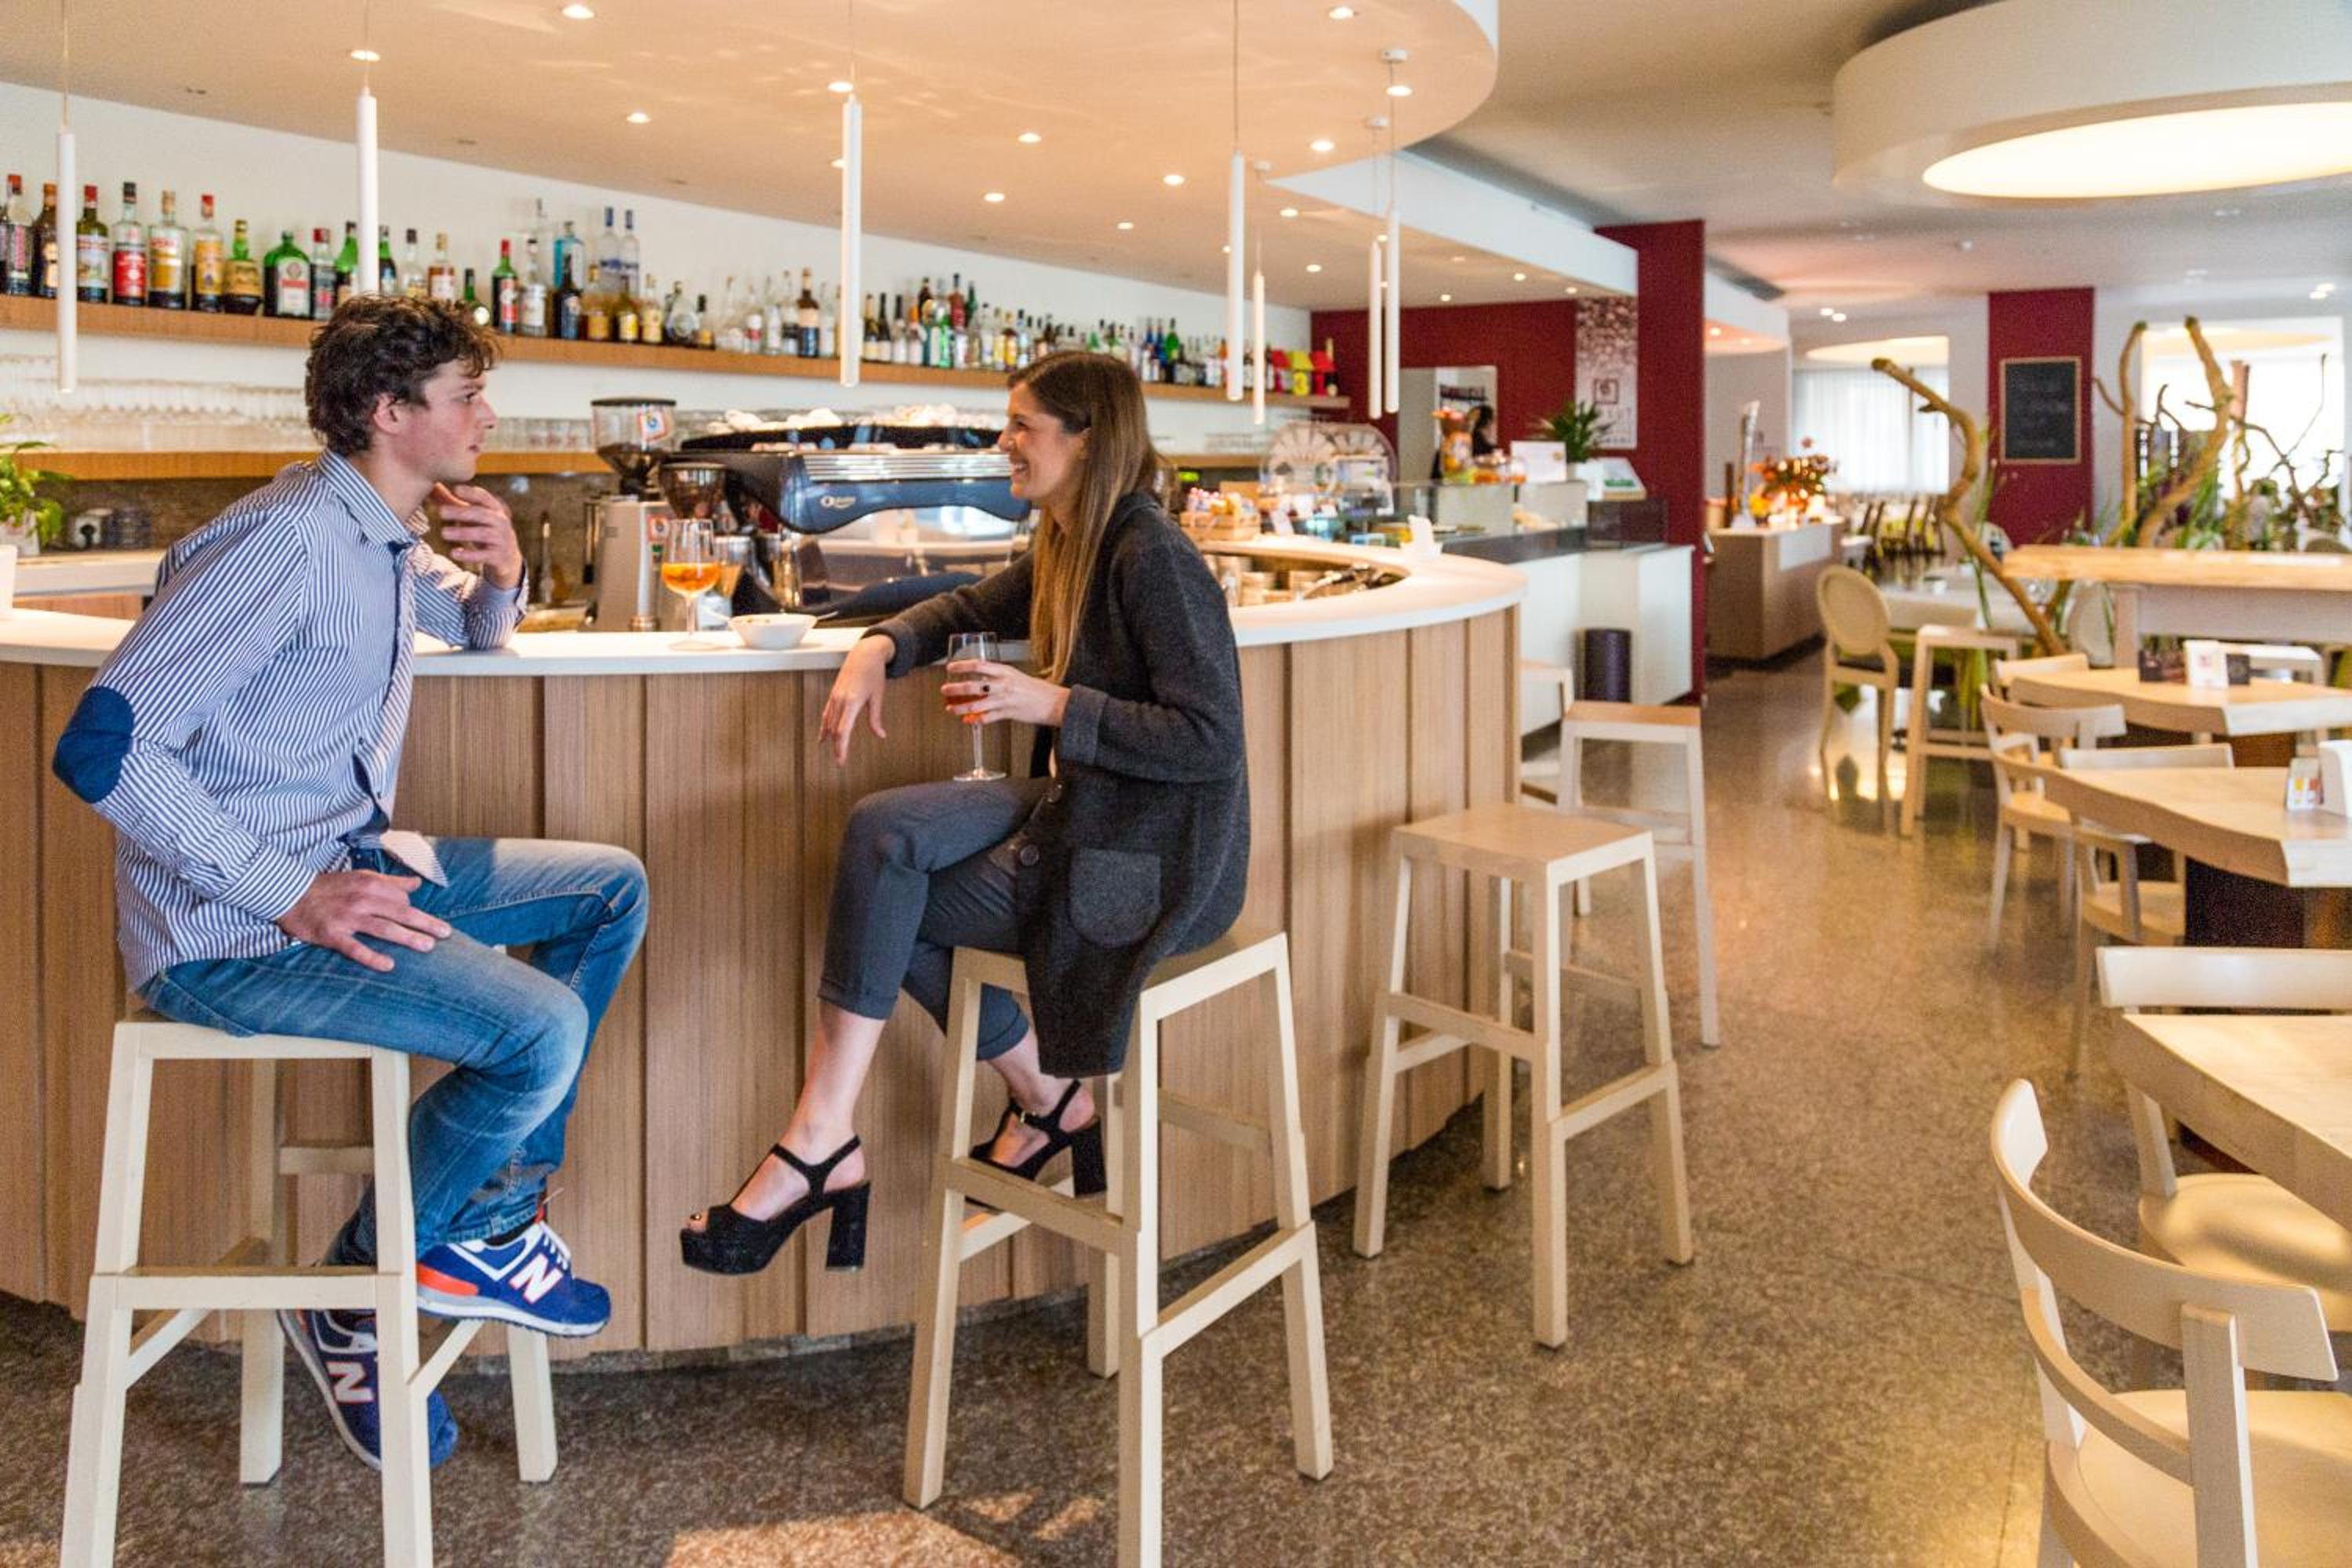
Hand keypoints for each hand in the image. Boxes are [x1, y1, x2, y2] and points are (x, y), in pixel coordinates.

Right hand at [276, 870, 452, 972]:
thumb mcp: (361, 877)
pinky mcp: (332, 935)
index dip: (412, 910)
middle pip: (401, 913)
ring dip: (408, 938)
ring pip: (384, 929)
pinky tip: (389, 965)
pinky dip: (372, 957)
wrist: (287, 892)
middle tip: (446, 933)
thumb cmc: (328, 887)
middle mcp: (362, 900)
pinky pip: (355, 948)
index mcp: (370, 885)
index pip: (402, 899)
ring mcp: (347, 918)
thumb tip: (417, 884)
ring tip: (428, 947)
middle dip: (426, 923)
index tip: (418, 921)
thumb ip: (390, 882)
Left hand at [432, 482, 523, 588]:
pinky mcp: (499, 557)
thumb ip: (454, 503)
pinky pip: (484, 555)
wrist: (508, 558)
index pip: (484, 498)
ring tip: (444, 533)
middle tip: (441, 512)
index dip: (471, 493)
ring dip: (462, 533)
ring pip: (482, 534)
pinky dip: (469, 555)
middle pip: (481, 514)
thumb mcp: (474, 517)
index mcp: (494, 509)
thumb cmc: (485, 530)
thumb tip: (432, 487)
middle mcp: (500, 522)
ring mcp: (501, 540)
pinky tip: (454, 553)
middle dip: (461, 512)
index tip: (455, 490)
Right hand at [820, 637, 890, 763]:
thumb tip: (881, 735)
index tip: (841, 761)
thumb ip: (876, 718)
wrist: (865, 653)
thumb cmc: (874, 673)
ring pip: (829, 722)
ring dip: (830, 738)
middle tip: (840, 762)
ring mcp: (835, 697)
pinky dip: (825, 726)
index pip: (843, 731)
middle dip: (837, 747)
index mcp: (852, 702)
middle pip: (834, 730)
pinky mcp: (834, 694)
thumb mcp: (878, 696)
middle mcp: (840, 700)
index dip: (841, 748)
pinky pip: (827, 713)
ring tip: (834, 752)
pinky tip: (824, 735)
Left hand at [942, 659, 1069, 728]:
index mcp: (1005, 672)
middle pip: (973, 686)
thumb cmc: (1035, 689)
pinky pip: (987, 718)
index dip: (962, 666)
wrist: (1053, 702)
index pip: (979, 665)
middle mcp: (1003, 685)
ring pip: (977, 705)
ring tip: (950, 708)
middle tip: (945, 689)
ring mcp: (1005, 700)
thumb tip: (981, 679)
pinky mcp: (1008, 714)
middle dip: (955, 689)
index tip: (950, 667)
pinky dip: (976, 720)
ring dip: (960, 707)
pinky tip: (968, 721)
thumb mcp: (1015, 676)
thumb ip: (998, 677)